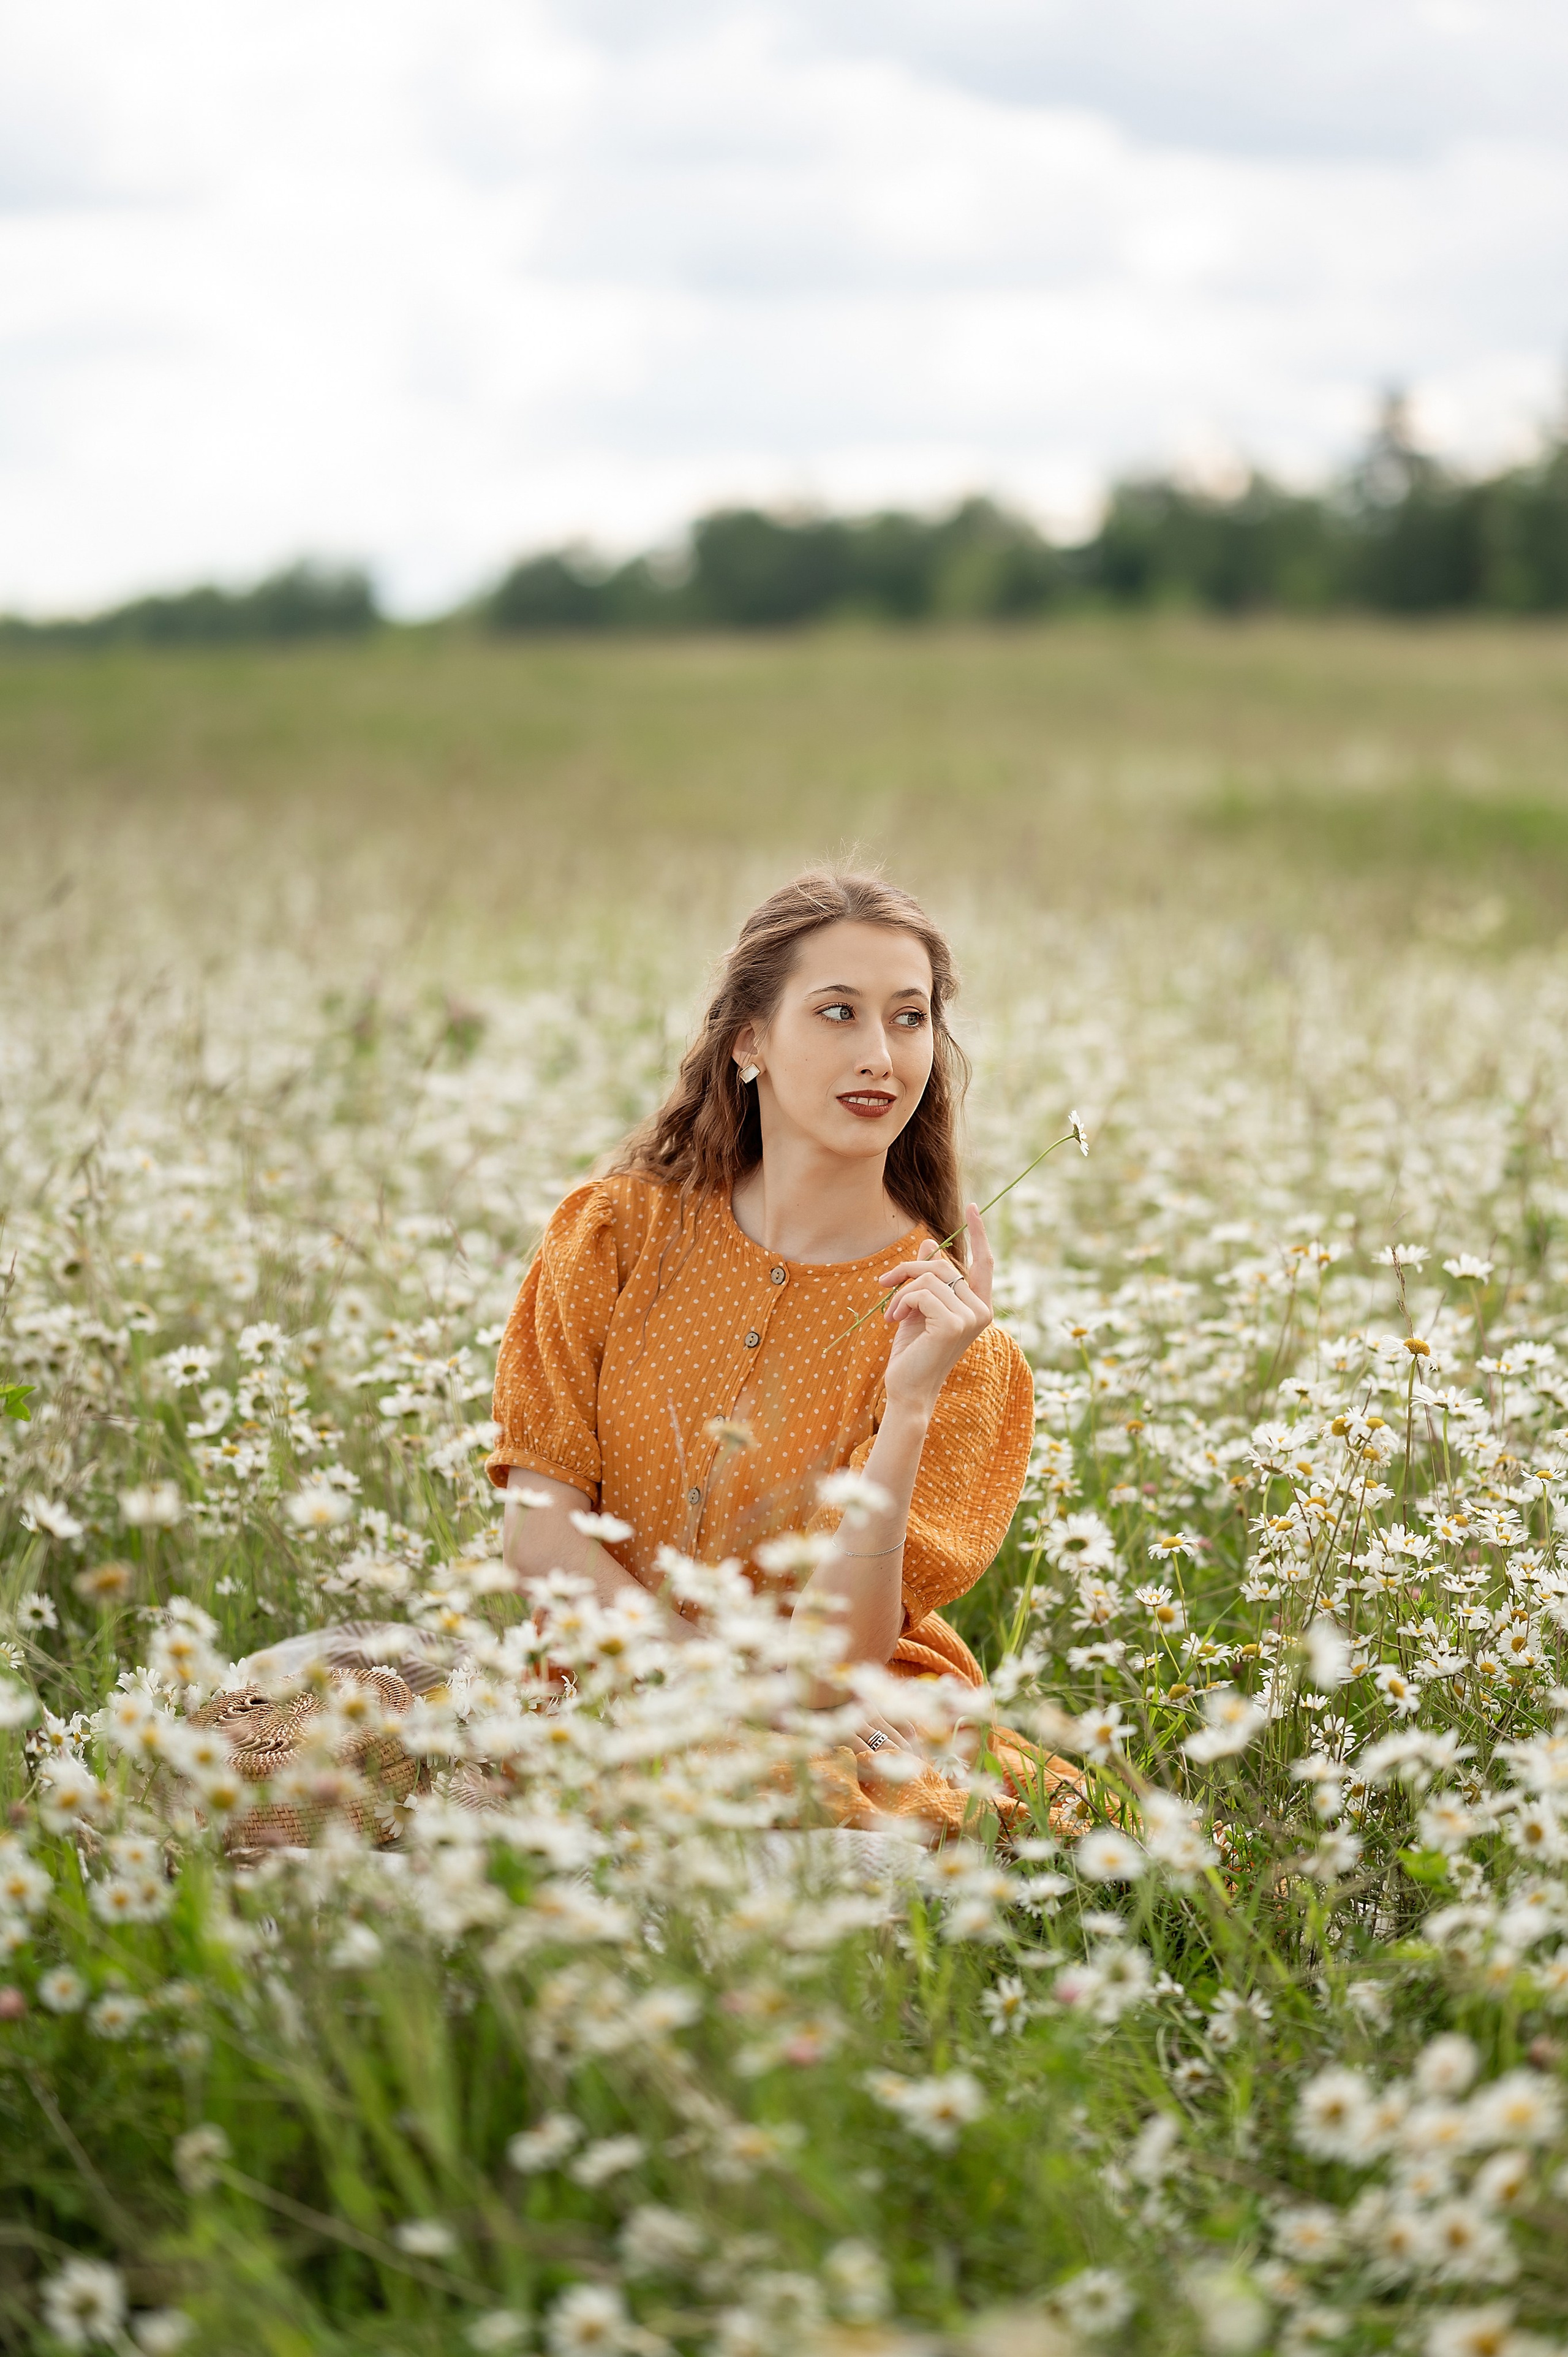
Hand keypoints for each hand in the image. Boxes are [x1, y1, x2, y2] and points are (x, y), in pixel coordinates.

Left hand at [876, 1205, 993, 1417]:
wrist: (907, 1389)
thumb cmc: (913, 1350)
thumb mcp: (919, 1307)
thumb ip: (928, 1277)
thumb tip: (930, 1241)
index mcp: (978, 1306)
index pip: (984, 1262)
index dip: (979, 1234)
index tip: (973, 1207)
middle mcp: (981, 1310)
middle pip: (944, 1265)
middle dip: (908, 1269)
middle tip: (884, 1284)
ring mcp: (971, 1318)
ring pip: (929, 1276)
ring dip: (901, 1290)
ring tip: (890, 1312)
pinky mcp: (953, 1324)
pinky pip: (920, 1291)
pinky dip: (900, 1301)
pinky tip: (894, 1320)